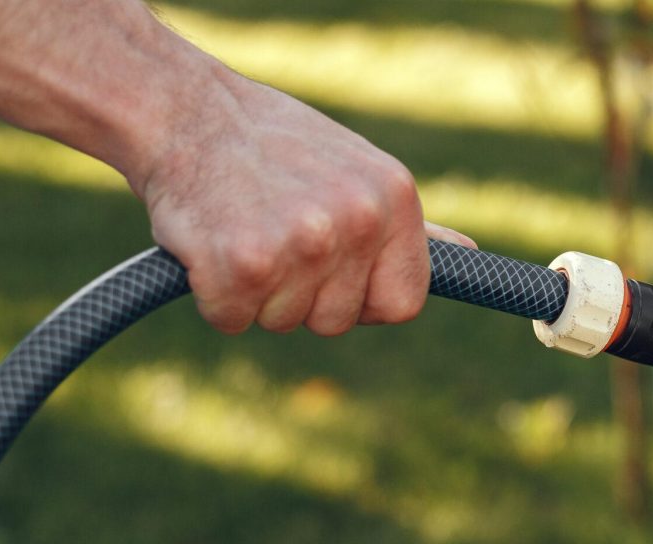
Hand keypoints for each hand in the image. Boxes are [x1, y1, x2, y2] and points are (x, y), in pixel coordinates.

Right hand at [135, 76, 473, 335]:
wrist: (185, 111)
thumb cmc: (272, 145)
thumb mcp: (357, 171)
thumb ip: (407, 226)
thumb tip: (468, 255)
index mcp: (394, 199)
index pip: (402, 303)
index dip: (360, 301)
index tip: (329, 275)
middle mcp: (357, 221)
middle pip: (336, 321)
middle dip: (299, 295)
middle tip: (271, 233)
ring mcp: (303, 243)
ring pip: (283, 322)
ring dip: (254, 293)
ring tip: (242, 228)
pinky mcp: (244, 264)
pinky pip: (232, 319)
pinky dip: (212, 295)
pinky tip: (210, 244)